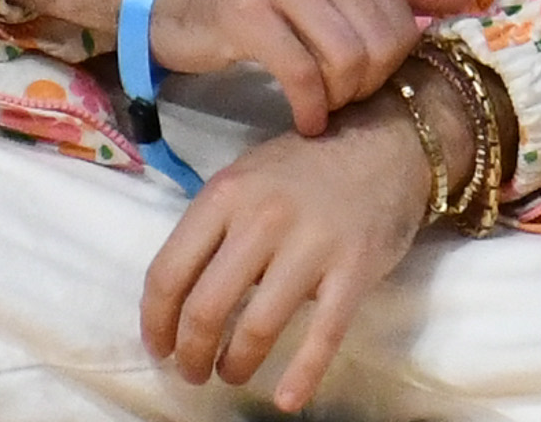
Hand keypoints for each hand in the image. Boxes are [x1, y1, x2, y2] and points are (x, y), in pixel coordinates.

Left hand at [140, 96, 434, 411]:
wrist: (385, 145)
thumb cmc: (305, 168)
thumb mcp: (246, 179)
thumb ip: (214, 228)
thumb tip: (180, 295)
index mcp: (224, 195)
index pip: (168, 272)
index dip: (155, 321)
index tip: (158, 348)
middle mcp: (261, 219)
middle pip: (206, 308)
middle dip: (191, 354)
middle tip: (193, 372)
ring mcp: (310, 245)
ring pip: (257, 326)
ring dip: (236, 364)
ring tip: (231, 374)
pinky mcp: (354, 269)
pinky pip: (323, 334)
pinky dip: (302, 374)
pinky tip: (286, 398)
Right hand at [149, 0, 481, 136]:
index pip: (404, 24)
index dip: (389, 66)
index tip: (360, 78)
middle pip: (378, 46)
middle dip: (365, 87)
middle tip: (340, 98)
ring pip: (346, 60)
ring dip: (338, 99)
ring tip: (322, 105)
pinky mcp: (245, 13)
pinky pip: (301, 73)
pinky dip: (310, 108)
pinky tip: (304, 119)